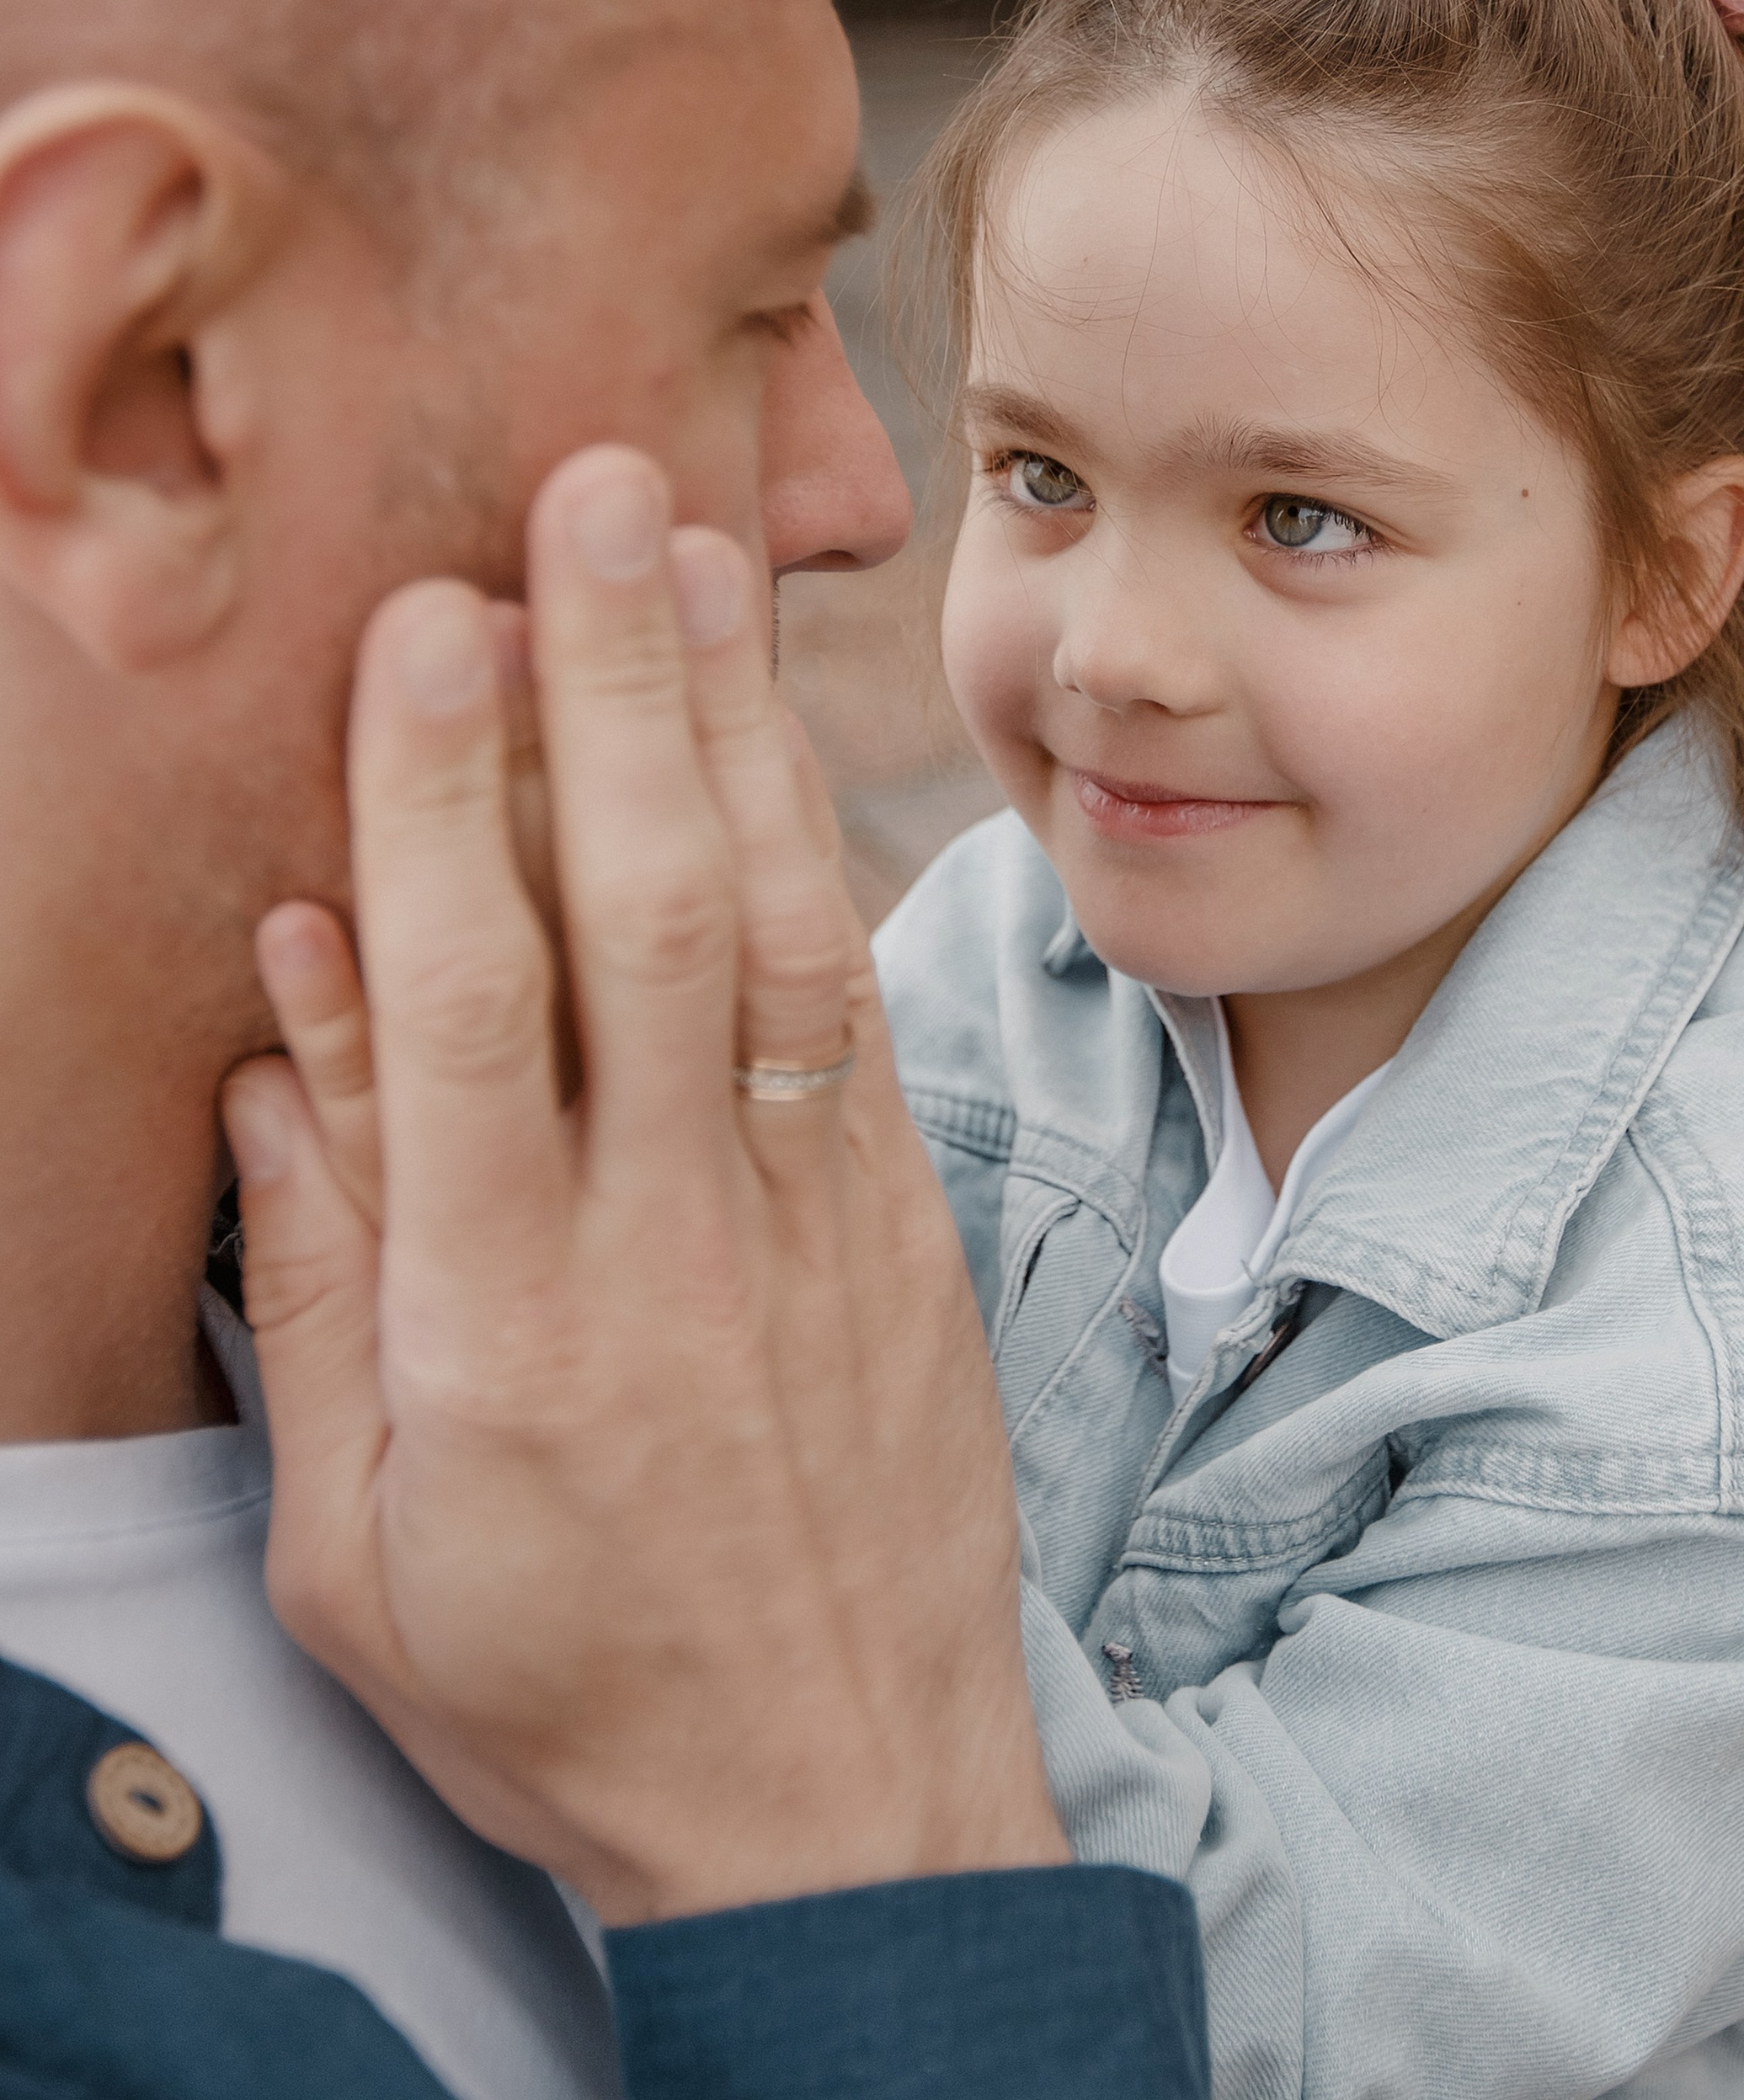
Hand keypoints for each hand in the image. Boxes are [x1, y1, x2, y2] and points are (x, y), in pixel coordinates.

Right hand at [221, 444, 1064, 1924]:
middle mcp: (670, 1236)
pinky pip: (849, 1004)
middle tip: (594, 497)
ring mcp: (811, 1215)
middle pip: (639, 915)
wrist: (839, 1801)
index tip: (422, 629)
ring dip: (735, 724)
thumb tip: (285, 1014)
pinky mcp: (902, 1218)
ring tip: (705, 553)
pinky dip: (811, 851)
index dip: (438, 799)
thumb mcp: (361, 1543)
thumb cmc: (564, 1684)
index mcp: (505, 1322)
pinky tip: (776, 731)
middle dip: (611, 689)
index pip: (467, 1007)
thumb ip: (321, 1266)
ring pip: (770, 926)